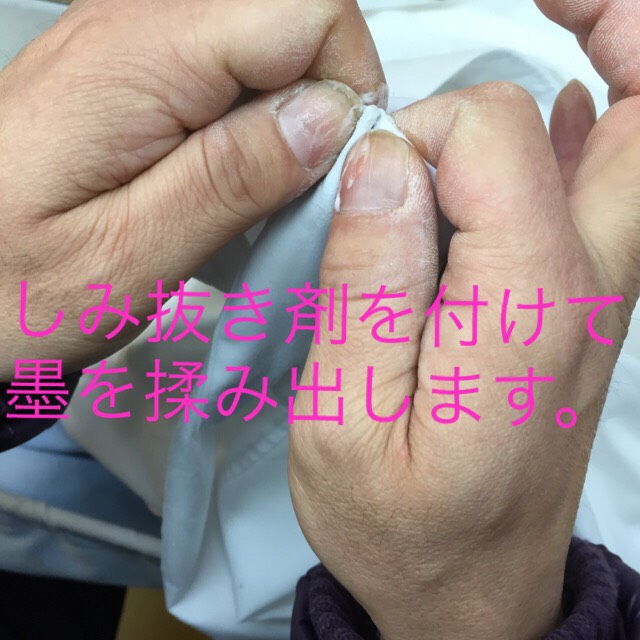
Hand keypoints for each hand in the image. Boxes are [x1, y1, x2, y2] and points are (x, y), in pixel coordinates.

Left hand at [0, 0, 384, 378]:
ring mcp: (135, 39)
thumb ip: (231, 179)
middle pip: (295, 10)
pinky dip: (256, 119)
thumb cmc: (12, 285)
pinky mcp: (138, 67)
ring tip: (261, 188)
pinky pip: (233, 65)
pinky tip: (231, 175)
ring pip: (271, 36)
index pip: (307, 8)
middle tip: (299, 183)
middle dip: (326, 96)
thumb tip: (326, 119)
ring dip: (291, 113)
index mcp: (139, 61)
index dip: (348, 84)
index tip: (335, 165)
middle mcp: (135, 25)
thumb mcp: (128, 256)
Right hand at [288, 3, 639, 638]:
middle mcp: (585, 288)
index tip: (362, 182)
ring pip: (639, 147)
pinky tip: (560, 106)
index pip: (490, 137)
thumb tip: (380, 167)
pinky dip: (598, 126)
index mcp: (521, 309)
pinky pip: (614, 194)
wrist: (465, 592)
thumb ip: (364, 285)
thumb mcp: (344, 418)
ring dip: (612, 64)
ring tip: (560, 10)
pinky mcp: (579, 310)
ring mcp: (596, 297)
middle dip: (604, 25)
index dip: (416, 132)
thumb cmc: (398, 523)